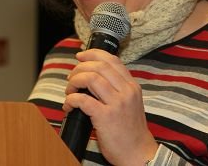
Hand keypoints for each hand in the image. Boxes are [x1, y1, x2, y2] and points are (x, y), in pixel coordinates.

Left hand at [63, 49, 157, 164]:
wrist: (138, 154)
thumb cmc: (131, 131)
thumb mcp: (131, 103)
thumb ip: (118, 88)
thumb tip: (93, 76)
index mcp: (132, 86)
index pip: (112, 60)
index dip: (93, 54)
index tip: (81, 56)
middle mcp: (126, 92)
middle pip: (99, 66)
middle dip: (80, 68)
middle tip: (71, 77)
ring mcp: (117, 104)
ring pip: (90, 78)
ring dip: (74, 82)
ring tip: (69, 91)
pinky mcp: (105, 117)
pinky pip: (82, 100)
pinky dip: (71, 99)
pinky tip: (69, 105)